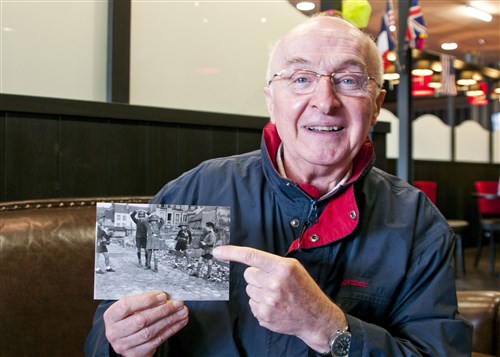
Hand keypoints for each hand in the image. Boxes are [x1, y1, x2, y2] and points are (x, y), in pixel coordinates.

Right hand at [103, 291, 188, 356]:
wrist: (122, 337)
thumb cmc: (128, 316)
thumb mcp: (130, 306)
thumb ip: (142, 300)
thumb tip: (163, 296)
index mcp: (111, 316)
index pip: (127, 306)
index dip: (146, 300)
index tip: (163, 296)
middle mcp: (115, 332)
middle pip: (141, 320)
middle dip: (163, 310)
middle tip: (178, 303)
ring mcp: (124, 345)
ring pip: (150, 332)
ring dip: (170, 320)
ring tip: (182, 312)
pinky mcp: (135, 354)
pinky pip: (156, 341)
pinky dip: (170, 330)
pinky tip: (179, 322)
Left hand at [213, 245, 346, 352]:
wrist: (316, 318)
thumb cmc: (305, 291)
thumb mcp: (294, 269)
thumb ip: (273, 263)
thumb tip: (249, 261)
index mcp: (283, 268)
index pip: (251, 256)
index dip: (231, 253)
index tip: (217, 252)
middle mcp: (274, 283)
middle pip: (248, 274)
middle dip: (257, 277)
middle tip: (272, 283)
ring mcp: (269, 301)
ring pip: (249, 290)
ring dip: (259, 291)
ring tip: (276, 296)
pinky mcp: (264, 315)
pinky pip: (252, 304)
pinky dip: (260, 305)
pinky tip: (275, 306)